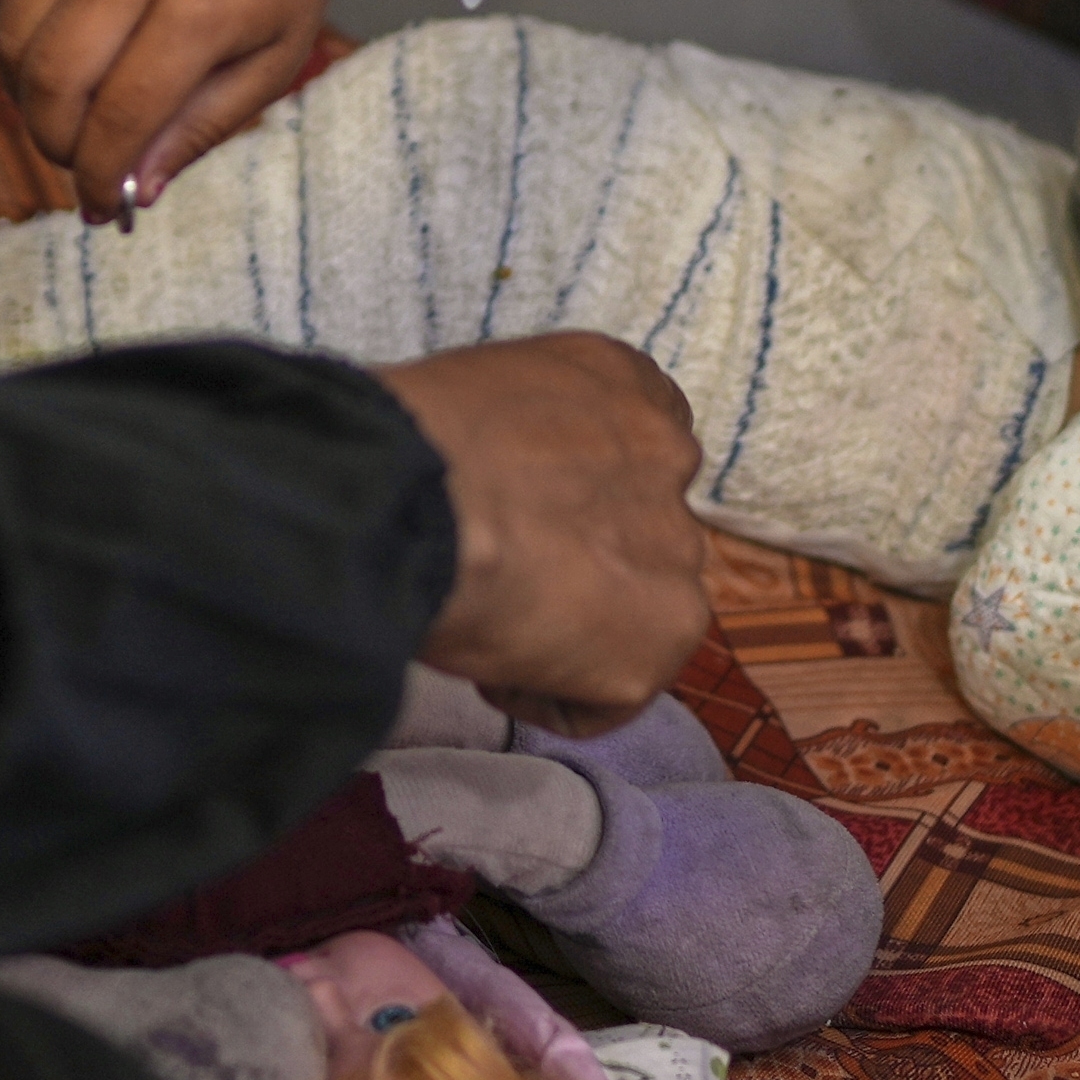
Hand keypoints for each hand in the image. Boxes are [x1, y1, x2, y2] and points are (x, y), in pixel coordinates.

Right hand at [0, 0, 404, 221]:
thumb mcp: (269, 66)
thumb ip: (197, 130)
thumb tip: (130, 191)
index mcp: (199, 5)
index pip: (120, 114)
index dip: (98, 174)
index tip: (100, 208)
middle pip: (50, 76)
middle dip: (53, 139)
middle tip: (77, 160)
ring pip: (11, 33)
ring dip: (26, 91)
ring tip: (70, 108)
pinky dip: (16, 28)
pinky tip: (60, 43)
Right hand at [371, 336, 707, 730]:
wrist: (403, 499)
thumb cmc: (404, 444)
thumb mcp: (474, 397)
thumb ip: (522, 437)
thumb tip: (499, 489)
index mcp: (621, 382)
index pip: (636, 449)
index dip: (582, 501)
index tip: (523, 523)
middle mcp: (669, 455)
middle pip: (646, 535)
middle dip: (587, 568)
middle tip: (505, 580)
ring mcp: (676, 549)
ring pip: (637, 615)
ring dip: (575, 634)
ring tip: (492, 624)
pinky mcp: (663, 636)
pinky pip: (612, 694)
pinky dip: (551, 697)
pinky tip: (494, 667)